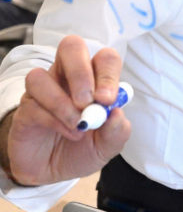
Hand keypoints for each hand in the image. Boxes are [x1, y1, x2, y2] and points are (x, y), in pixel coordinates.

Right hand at [6, 35, 130, 184]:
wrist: (54, 175)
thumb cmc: (83, 150)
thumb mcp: (108, 146)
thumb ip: (117, 131)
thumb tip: (116, 112)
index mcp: (95, 78)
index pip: (104, 58)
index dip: (108, 74)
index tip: (108, 100)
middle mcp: (68, 76)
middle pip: (71, 47)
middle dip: (80, 73)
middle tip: (87, 102)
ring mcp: (44, 90)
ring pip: (41, 75)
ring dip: (62, 103)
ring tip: (78, 125)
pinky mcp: (26, 108)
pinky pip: (33, 103)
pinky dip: (53, 120)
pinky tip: (67, 132)